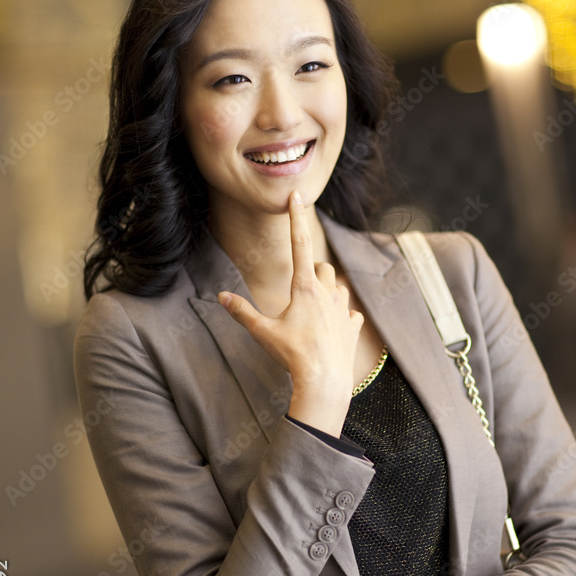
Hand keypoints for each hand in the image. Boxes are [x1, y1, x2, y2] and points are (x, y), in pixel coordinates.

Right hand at [218, 192, 363, 434]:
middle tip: (298, 289)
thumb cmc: (292, 355)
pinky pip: (351, 313)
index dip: (296, 218)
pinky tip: (333, 328)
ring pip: (339, 287)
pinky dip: (343, 316)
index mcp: (304, 288)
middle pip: (323, 267)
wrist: (324, 380)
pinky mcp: (353, 326)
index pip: (299, 243)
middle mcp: (328, 293)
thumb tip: (221, 297)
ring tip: (314, 310)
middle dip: (312, 272)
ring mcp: (344, 309)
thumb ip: (242, 312)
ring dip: (329, 292)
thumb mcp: (263, 332)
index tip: (297, 195)